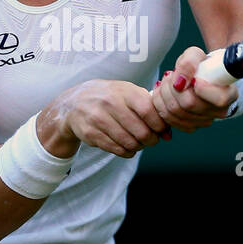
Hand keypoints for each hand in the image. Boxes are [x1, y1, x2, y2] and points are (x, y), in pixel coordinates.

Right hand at [46, 80, 172, 158]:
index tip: (161, 129)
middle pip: (141, 132)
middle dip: (151, 140)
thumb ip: (149, 107)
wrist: (74, 103)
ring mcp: (98, 119)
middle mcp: (110, 103)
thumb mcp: (127, 93)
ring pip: (129, 143)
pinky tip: (126, 146)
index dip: (159, 125)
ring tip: (138, 142)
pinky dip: (126, 152)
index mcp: (124, 91)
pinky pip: (117, 150)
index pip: (149, 111)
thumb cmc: (110, 98)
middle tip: (151, 139)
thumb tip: (168, 132)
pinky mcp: (90, 134)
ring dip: (139, 147)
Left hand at [150, 46, 236, 132]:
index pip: (220, 99)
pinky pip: (168, 119)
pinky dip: (160, 104)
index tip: (194, 79)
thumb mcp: (196, 55)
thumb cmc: (200, 66)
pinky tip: (164, 93)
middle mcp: (219, 111)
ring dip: (164, 93)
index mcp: (229, 94)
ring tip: (167, 82)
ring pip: (175, 112)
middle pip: (189, 104)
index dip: (202, 89)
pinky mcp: (189, 126)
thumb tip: (180, 82)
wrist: (199, 77)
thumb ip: (189, 62)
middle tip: (172, 75)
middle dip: (173, 86)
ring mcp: (204, 121)